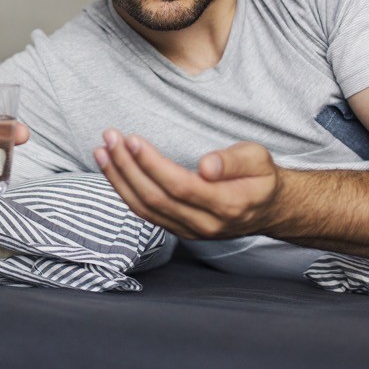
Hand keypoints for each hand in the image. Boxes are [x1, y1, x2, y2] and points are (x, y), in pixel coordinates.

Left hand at [93, 130, 281, 239]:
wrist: (267, 209)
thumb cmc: (260, 177)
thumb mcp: (258, 159)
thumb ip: (233, 162)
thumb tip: (206, 166)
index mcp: (227, 204)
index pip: (180, 186)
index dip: (152, 164)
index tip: (132, 140)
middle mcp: (204, 224)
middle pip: (156, 198)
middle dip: (127, 167)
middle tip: (110, 137)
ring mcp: (189, 231)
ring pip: (145, 209)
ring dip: (118, 179)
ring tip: (101, 151)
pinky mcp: (177, 229)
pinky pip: (144, 212)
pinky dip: (123, 190)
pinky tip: (111, 168)